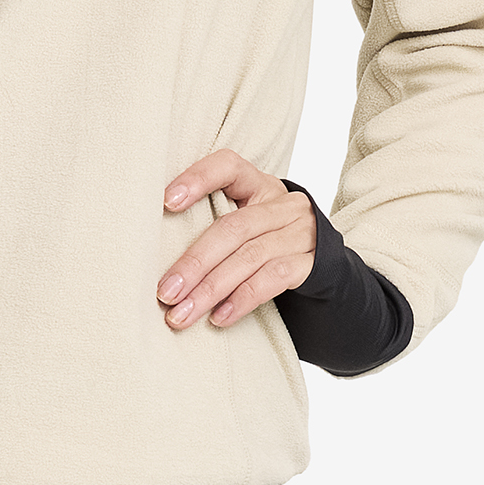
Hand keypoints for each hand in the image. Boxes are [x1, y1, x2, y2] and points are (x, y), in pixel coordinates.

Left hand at [155, 149, 317, 332]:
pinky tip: (218, 318)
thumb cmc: (267, 244)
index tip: (166, 202)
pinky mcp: (312, 264)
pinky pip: (273, 279)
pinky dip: (241, 300)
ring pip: (249, 258)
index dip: (197, 179)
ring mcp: (301, 233)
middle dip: (194, 263)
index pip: (227, 166)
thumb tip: (159, 259)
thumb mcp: (245, 224)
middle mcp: (283, 204)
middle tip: (165, 292)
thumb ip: (213, 225)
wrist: (324, 268)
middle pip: (232, 228)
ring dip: (210, 290)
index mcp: (258, 185)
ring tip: (182, 314)